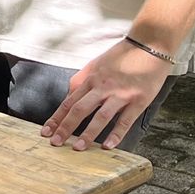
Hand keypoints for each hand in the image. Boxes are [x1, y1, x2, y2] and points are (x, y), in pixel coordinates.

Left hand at [43, 38, 171, 150]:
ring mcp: (120, 94)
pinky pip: (125, 120)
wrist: (149, 45)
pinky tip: (107, 146)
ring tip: (77, 148)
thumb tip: (69, 97)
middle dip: (65, 128)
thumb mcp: (96, 64)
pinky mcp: (138, 100)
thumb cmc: (122, 56)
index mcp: (90, 78)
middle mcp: (102, 87)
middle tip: (55, 143)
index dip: (56, 118)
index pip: (68, 102)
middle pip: (79, 109)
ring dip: (87, 134)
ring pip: (100, 116)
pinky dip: (116, 134)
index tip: (46, 131)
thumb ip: (82, 81)